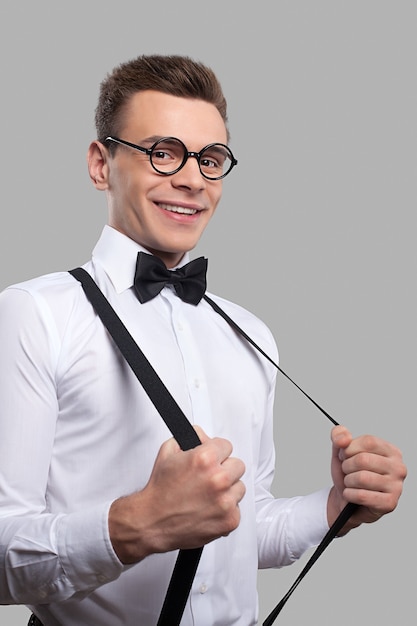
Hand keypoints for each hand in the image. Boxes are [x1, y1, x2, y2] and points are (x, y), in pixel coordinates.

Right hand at [108, 426, 245, 563]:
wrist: (152, 521)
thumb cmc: (160, 490)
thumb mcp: (169, 451)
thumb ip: (191, 436)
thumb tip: (204, 435)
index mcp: (205, 458)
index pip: (227, 446)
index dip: (216, 452)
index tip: (211, 460)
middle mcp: (218, 479)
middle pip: (238, 465)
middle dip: (224, 469)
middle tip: (209, 478)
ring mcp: (225, 501)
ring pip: (239, 487)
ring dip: (228, 490)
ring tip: (208, 495)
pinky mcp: (229, 520)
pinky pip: (237, 509)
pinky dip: (226, 510)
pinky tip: (210, 508)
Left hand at [327, 425, 406, 533]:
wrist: (348, 500)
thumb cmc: (350, 474)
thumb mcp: (341, 451)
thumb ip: (339, 435)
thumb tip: (343, 438)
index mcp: (391, 451)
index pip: (369, 441)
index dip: (350, 448)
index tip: (345, 455)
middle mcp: (398, 468)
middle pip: (364, 460)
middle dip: (347, 466)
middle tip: (347, 472)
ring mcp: (396, 486)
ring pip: (362, 478)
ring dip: (348, 481)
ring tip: (350, 483)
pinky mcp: (390, 503)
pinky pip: (362, 496)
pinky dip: (349, 495)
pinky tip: (350, 494)